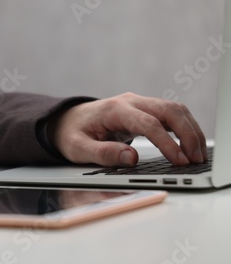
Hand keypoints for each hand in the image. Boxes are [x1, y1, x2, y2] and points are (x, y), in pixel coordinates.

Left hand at [49, 92, 206, 166]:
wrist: (65, 120)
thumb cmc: (71, 134)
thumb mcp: (78, 148)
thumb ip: (103, 153)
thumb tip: (132, 158)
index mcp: (114, 110)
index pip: (148, 124)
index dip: (167, 143)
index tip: (179, 161)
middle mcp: (130, 101)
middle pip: (169, 110)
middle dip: (187, 134)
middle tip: (196, 159)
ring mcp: (138, 104)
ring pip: (174, 110)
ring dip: (190, 130)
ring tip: (198, 155)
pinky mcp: (143, 110)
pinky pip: (170, 114)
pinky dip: (184, 127)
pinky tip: (189, 145)